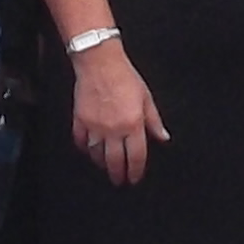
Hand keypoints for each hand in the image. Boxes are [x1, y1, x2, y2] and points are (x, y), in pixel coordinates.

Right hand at [70, 43, 168, 187]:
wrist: (100, 62)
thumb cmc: (124, 76)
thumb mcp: (146, 98)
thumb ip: (154, 121)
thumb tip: (163, 137)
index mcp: (133, 124)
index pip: (136, 156)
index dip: (136, 171)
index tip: (134, 178)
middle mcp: (114, 129)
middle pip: (115, 161)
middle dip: (118, 175)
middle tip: (119, 180)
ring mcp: (95, 126)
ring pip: (97, 155)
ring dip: (102, 164)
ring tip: (106, 167)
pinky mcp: (80, 120)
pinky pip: (81, 142)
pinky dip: (85, 149)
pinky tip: (89, 150)